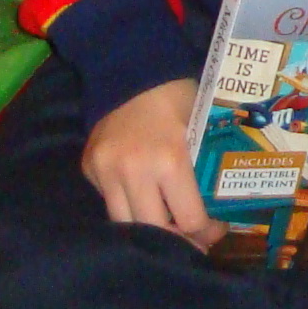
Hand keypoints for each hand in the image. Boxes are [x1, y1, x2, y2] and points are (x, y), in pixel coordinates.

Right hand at [82, 80, 211, 246]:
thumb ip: (204, 172)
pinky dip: (127, 208)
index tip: (215, 228)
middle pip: (155, 231)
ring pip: (126, 225)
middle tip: (192, 237)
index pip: (189, 220)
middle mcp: (133, 170)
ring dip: (148, 230)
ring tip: (166, 228)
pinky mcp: (89, 168)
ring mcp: (106, 171)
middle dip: (178, 239)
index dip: (206, 232)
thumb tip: (218, 213)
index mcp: (169, 160)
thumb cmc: (177, 98)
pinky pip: (109, 204)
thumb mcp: (201, 131)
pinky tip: (143, 203)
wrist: (131, 68)